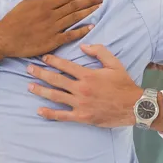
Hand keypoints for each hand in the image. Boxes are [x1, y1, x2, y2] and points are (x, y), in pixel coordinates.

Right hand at [0, 0, 103, 63]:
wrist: (5, 37)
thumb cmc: (12, 21)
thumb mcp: (26, 5)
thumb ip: (42, 2)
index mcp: (45, 4)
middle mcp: (51, 14)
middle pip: (75, 6)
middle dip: (90, 1)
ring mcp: (53, 27)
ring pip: (75, 18)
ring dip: (89, 12)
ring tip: (100, 8)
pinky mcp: (53, 41)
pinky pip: (70, 35)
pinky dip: (82, 30)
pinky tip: (91, 27)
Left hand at [27, 44, 142, 127]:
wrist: (134, 106)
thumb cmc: (124, 84)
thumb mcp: (114, 63)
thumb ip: (99, 51)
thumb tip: (83, 45)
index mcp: (88, 75)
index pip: (65, 66)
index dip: (52, 61)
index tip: (43, 57)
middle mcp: (81, 89)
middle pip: (56, 80)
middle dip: (40, 73)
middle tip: (28, 69)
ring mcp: (80, 104)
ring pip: (56, 96)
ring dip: (41, 91)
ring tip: (29, 86)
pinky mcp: (82, 117)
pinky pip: (62, 116)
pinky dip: (50, 114)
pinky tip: (39, 110)